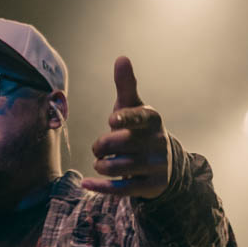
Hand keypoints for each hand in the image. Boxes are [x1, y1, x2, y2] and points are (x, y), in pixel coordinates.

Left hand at [81, 56, 170, 199]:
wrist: (162, 162)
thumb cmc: (138, 129)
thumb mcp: (133, 107)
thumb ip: (126, 86)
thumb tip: (121, 57)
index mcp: (152, 119)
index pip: (139, 117)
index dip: (125, 118)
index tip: (111, 121)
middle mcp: (158, 142)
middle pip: (120, 144)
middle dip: (101, 146)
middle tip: (98, 148)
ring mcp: (156, 165)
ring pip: (119, 167)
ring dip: (101, 165)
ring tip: (101, 162)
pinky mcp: (151, 186)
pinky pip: (122, 189)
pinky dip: (101, 187)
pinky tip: (86, 184)